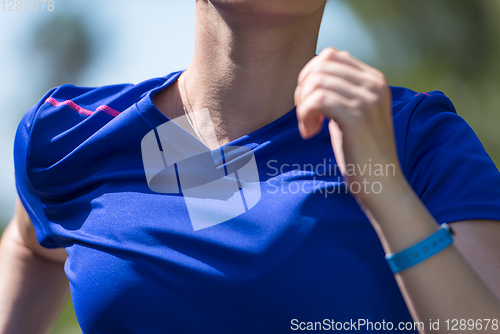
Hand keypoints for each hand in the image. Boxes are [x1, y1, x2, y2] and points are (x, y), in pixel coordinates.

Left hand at [294, 47, 404, 202]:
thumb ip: (340, 90)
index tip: (311, 104)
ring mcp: (368, 100)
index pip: (332, 55)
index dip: (310, 76)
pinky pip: (317, 99)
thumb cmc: (361, 152)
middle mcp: (374, 84)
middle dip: (304, 89)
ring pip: (316, 82)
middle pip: (321, 65)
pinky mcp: (357, 117)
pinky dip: (305, 115)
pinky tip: (310, 133)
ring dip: (303, 106)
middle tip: (307, 115)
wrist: (381, 183)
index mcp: (375, 80)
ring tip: (310, 127)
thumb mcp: (353, 113)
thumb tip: (316, 69)